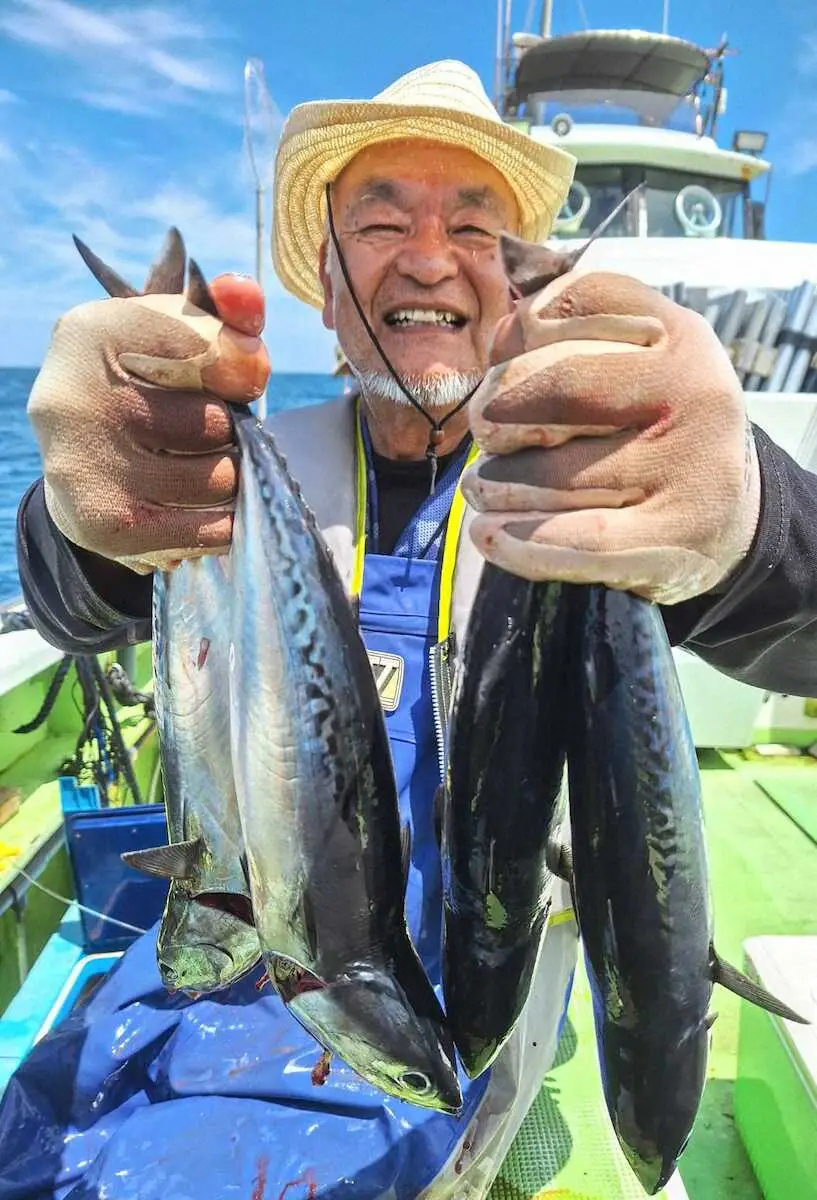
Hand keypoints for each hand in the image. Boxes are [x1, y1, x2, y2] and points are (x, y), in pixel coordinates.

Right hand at [28, 275, 269, 573]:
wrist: (85, 459)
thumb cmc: (147, 386)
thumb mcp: (180, 335)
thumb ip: (224, 313)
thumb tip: (247, 296)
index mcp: (94, 332)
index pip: (207, 344)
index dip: (239, 365)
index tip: (233, 374)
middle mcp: (77, 397)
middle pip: (220, 421)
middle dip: (231, 430)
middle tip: (201, 432)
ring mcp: (87, 466)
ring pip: (219, 477)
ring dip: (229, 477)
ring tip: (196, 466)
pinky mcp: (107, 525)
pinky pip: (209, 529)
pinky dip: (222, 520)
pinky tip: (202, 506)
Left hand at [462, 271, 760, 604]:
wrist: (732, 514)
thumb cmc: (657, 424)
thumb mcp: (640, 355)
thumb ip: (574, 319)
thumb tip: (508, 286)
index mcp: (679, 334)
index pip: (571, 306)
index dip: (516, 334)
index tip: (500, 360)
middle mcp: (692, 393)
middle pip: (557, 384)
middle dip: (497, 409)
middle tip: (484, 430)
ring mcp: (687, 469)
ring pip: (552, 472)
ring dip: (495, 485)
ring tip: (483, 489)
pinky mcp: (673, 539)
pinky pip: (578, 540)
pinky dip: (519, 541)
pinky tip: (488, 534)